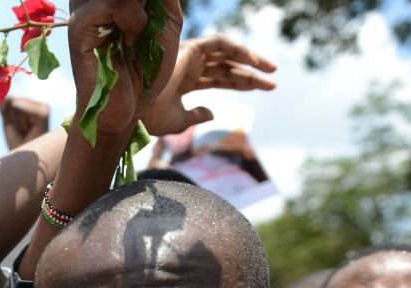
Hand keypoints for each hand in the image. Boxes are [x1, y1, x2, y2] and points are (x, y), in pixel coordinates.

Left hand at [0, 97, 50, 149]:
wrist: (26, 161)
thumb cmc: (18, 144)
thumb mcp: (9, 122)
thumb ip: (5, 106)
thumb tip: (3, 94)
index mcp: (35, 107)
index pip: (9, 99)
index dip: (6, 115)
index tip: (18, 129)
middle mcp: (42, 105)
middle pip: (12, 99)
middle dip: (11, 118)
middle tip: (22, 133)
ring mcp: (44, 108)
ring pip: (15, 104)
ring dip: (15, 122)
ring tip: (26, 133)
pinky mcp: (44, 113)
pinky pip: (18, 108)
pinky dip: (18, 122)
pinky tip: (29, 131)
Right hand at [68, 0, 183, 137]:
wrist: (125, 110)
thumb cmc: (143, 71)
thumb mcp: (164, 25)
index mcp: (106, 0)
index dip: (145, 1)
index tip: (148, 20)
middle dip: (144, 5)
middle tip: (146, 26)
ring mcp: (82, 10)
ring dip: (142, 10)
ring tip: (137, 35)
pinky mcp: (80, 27)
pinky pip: (114, 4)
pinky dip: (133, 21)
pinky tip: (129, 42)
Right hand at [142, 35, 276, 136]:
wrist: (137, 110)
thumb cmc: (151, 118)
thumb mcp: (179, 121)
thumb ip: (196, 116)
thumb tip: (212, 113)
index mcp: (186, 81)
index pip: (220, 79)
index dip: (242, 83)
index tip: (264, 88)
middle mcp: (189, 66)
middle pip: (227, 67)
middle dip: (251, 74)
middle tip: (273, 83)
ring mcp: (189, 57)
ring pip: (227, 55)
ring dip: (251, 60)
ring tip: (271, 70)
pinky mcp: (190, 48)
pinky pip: (220, 43)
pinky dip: (238, 49)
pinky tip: (254, 62)